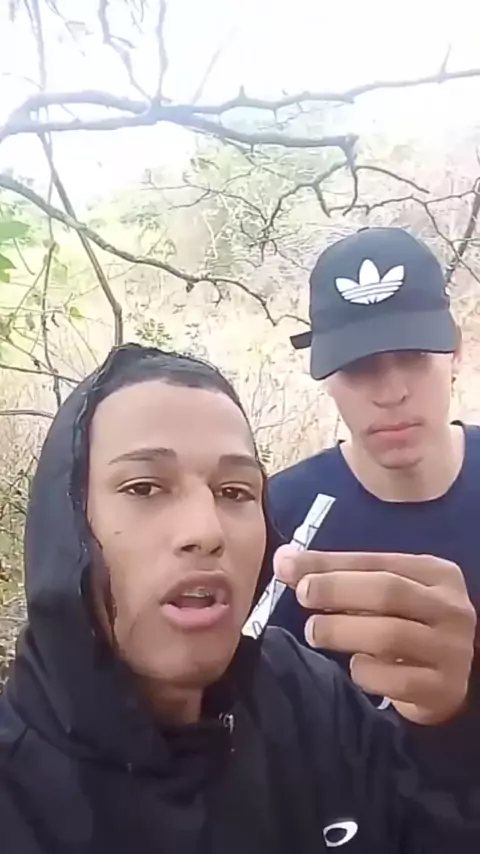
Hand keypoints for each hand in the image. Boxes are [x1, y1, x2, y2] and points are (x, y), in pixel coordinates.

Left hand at [274, 547, 476, 724]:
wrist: (446, 678)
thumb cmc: (406, 623)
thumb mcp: (381, 592)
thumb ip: (336, 575)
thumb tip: (284, 560)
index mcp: (436, 573)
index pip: (378, 560)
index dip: (330, 564)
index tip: (289, 567)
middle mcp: (450, 608)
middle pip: (388, 591)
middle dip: (336, 590)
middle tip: (302, 596)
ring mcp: (450, 650)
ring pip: (389, 635)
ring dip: (342, 631)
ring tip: (314, 631)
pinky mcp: (442, 689)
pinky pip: (395, 680)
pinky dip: (366, 672)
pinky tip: (355, 666)